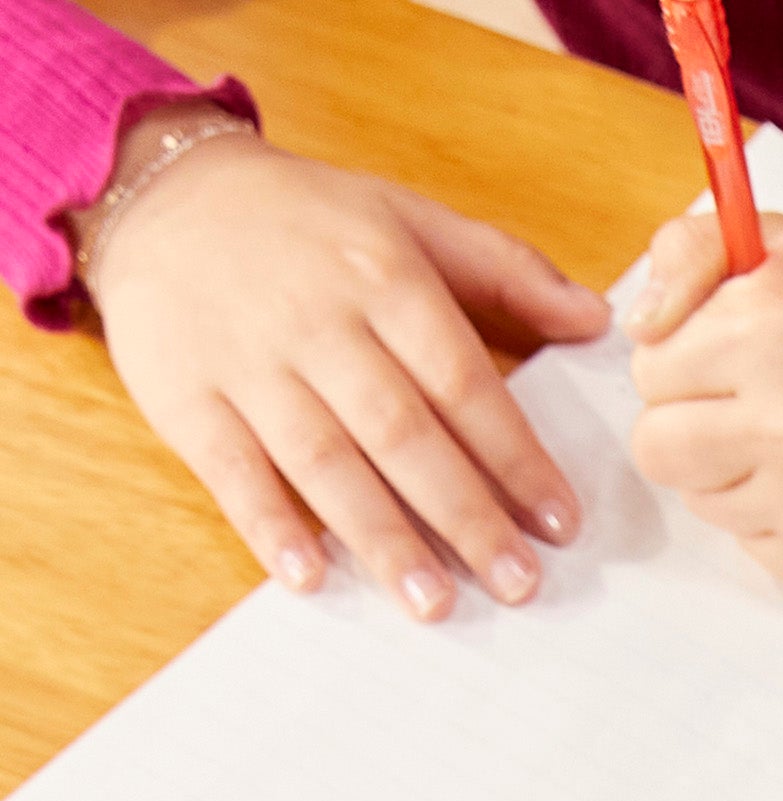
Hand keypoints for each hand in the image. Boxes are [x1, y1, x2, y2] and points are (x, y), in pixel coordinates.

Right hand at [80, 123, 605, 615]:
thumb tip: (596, 320)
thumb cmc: (306, 222)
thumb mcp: (405, 219)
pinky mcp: (183, 392)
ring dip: (382, 538)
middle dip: (465, 514)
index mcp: (381, 277)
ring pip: (324, 459)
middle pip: (401, 432)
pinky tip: (311, 577)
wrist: (160, 188)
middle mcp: (315, 321)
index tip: (561, 524)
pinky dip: (271, 524)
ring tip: (434, 604)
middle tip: (518, 584)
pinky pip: (231, 468)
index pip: (461, 381)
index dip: (515, 457)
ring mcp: (246, 360)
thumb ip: (504, 269)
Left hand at [627, 214, 782, 595]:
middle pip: (657, 449)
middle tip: (748, 411)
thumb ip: (691, 250)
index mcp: (765, 329)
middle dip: (689, 426)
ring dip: (735, 476)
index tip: (734, 361)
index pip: (647, 372)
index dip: (685, 364)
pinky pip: (757, 549)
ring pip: (703, 503)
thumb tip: (638, 326)